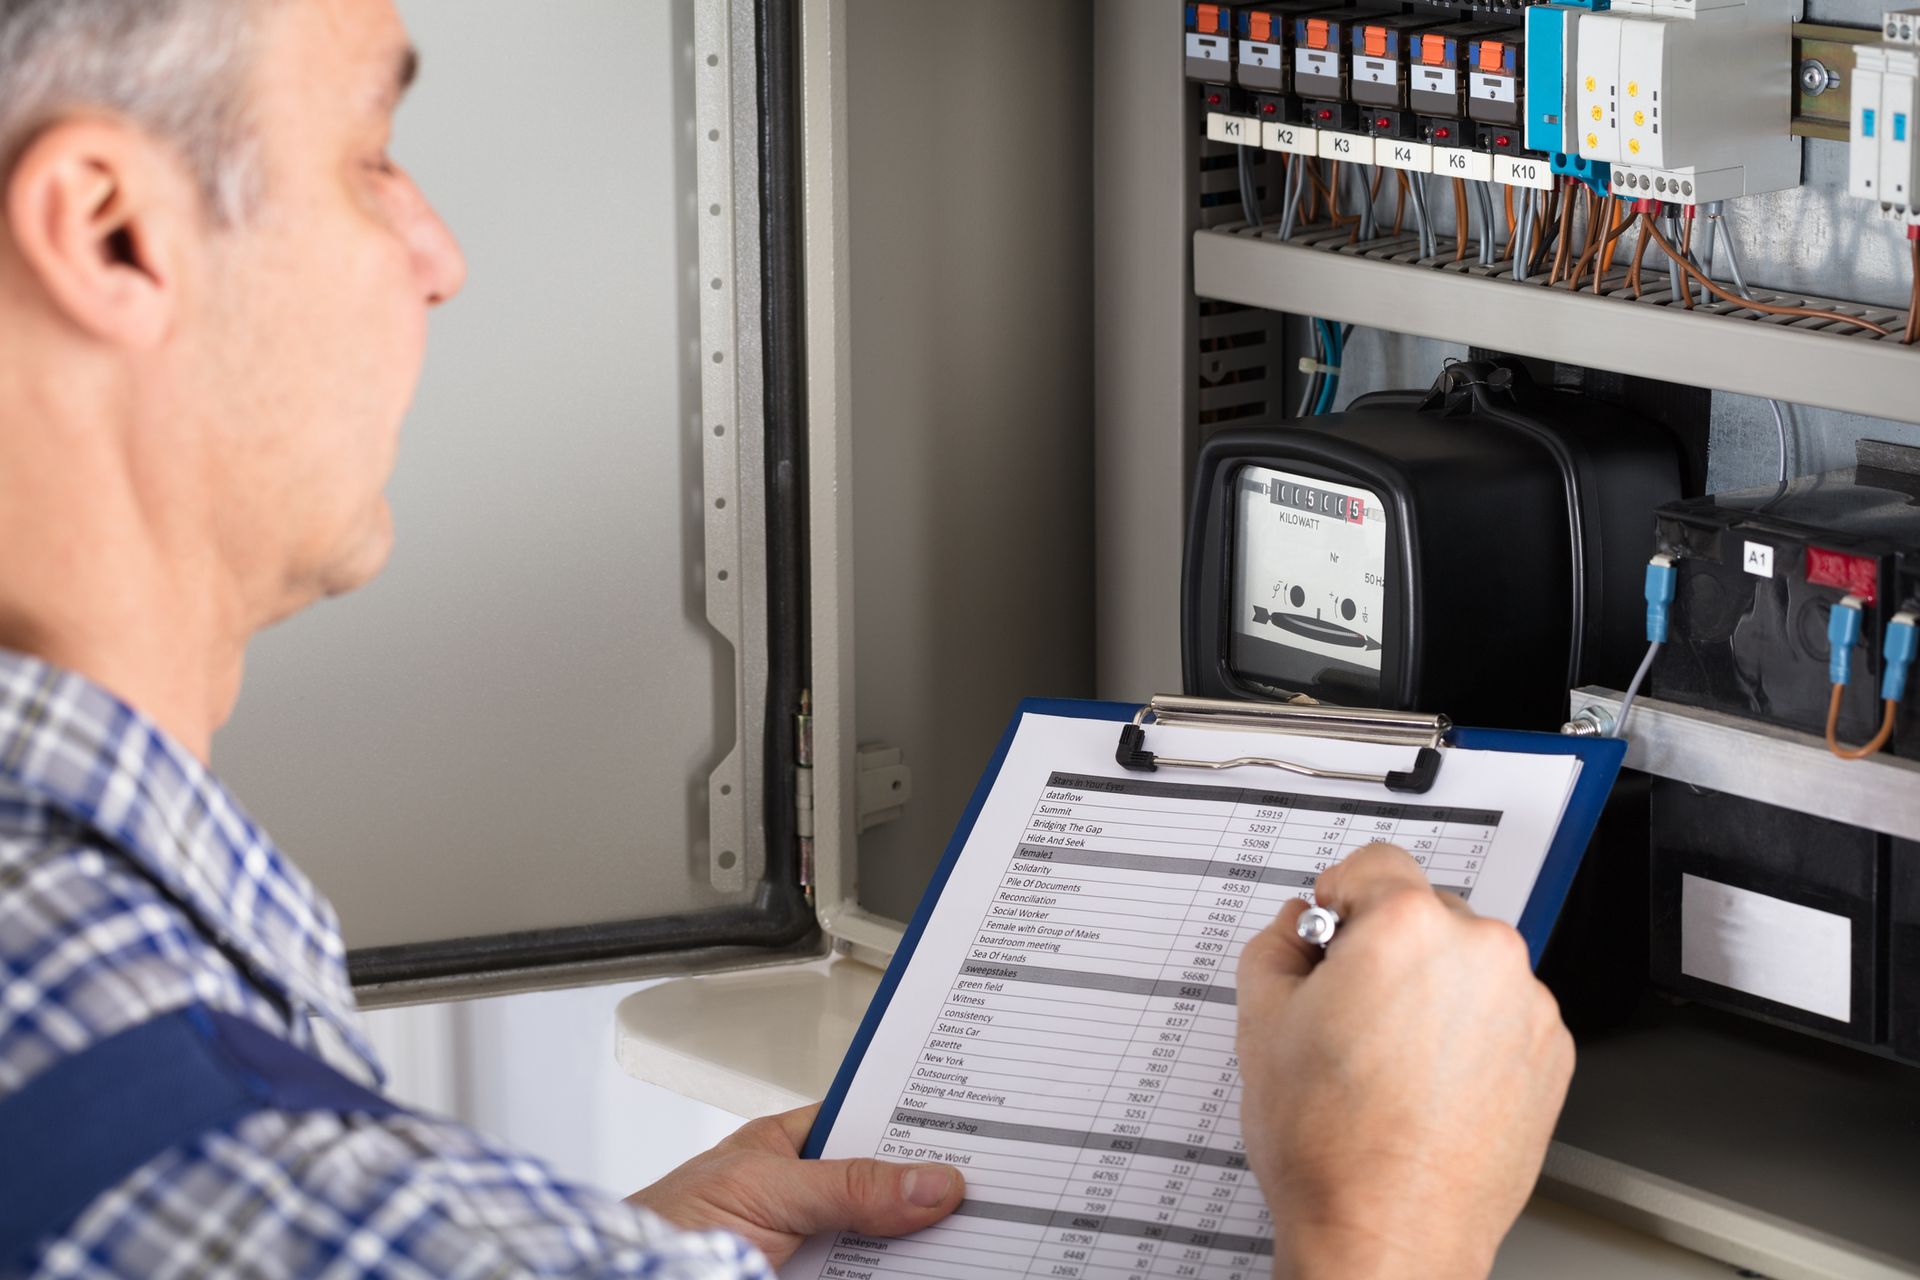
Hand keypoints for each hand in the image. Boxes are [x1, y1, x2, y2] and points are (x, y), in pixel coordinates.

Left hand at [626, 1104, 964, 1266]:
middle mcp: (811, 1200)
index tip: (980, 1127)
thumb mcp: (766, 1190)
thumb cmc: (662, 1232)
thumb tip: (929, 1180)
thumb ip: (847, 1185)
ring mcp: (820, 1254)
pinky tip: (938, 1268)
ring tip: (978, 1239)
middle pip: (894, 1192)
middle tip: (990, 1190)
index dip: (923, 1124)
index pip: (873, 1123)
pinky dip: (904, 1276)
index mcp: (792, 1148)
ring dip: (930, 1246)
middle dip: (935, 1192)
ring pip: (892, 1248)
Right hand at [1236, 843, 1574, 1279]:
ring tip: (1391, 1061)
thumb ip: (1277, 944)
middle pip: (1425, 913)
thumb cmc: (1331, 1142)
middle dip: (1387, 949)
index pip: (1373, 863)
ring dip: (1435, 991)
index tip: (1331, 930)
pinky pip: (1503, 1015)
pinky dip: (1472, 1036)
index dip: (1337, 899)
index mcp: (1407, 926)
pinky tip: (1429, 1084)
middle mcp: (1480, 952)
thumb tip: (1299, 929)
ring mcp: (1526, 1005)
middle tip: (1351, 1012)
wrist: (1389, 1231)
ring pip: (1467, 966)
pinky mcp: (1552, 1054)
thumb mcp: (1261, 1020)